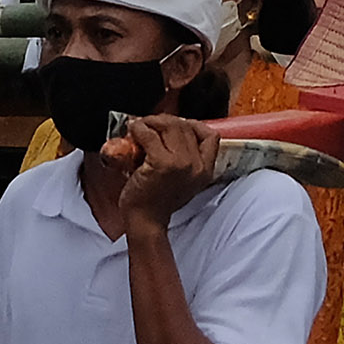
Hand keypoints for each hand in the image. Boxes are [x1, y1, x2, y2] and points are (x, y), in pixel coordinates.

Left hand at [106, 113, 218, 230]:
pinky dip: (138, 129)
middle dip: (165, 121)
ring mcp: (180, 163)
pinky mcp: (161, 163)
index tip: (177, 125)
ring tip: (140, 127)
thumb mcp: (183, 180)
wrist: (145, 222)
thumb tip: (169, 132)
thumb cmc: (158, 202)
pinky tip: (133, 132)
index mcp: (206, 171)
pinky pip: (149, 135)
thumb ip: (186, 159)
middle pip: (186, 126)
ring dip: (151, 122)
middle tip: (150, 124)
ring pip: (170, 126)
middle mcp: (197, 165)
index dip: (193, 125)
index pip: (211, 136)